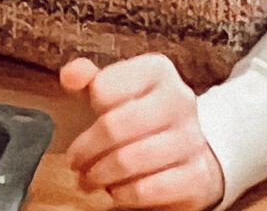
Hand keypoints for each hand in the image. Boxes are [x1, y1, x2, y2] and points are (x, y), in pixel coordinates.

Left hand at [61, 55, 224, 208]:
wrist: (186, 152)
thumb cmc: (140, 117)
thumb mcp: (115, 92)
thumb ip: (88, 79)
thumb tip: (70, 76)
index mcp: (157, 71)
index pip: (105, 87)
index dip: (89, 109)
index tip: (81, 124)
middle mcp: (180, 100)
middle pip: (115, 125)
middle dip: (87, 149)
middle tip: (75, 162)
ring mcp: (192, 139)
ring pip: (130, 160)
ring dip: (100, 174)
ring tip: (90, 179)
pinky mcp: (197, 176)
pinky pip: (148, 189)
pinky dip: (123, 194)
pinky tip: (115, 191)